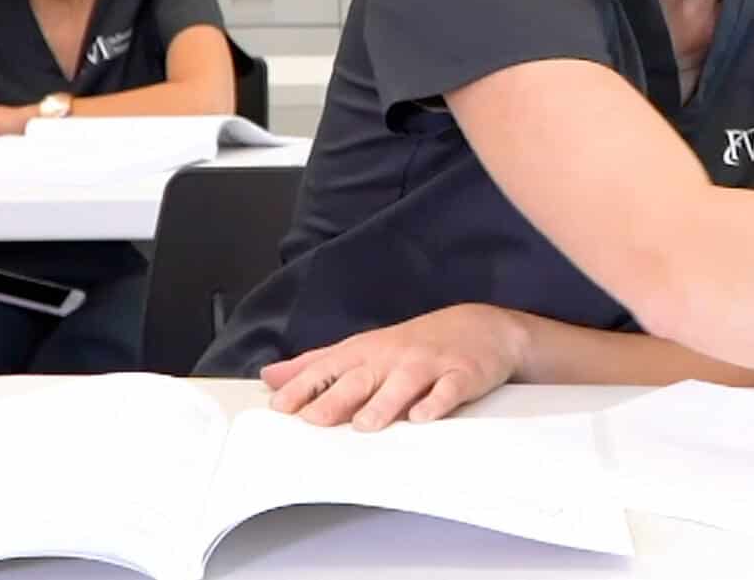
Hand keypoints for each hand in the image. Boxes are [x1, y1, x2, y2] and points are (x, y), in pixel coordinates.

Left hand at [262, 303, 528, 430]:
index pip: (330, 368)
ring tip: (366, 424)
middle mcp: (394, 357)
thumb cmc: (415, 344)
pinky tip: (423, 415)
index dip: (304, 386)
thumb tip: (271, 376)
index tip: (280, 406)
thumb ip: (318, 364)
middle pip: (362, 377)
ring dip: (384, 402)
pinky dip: (437, 401)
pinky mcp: (462, 374)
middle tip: (314, 420)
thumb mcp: (363, 348)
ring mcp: (429, 364)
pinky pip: (449, 389)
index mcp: (367, 352)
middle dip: (336, 398)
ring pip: (404, 383)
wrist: (482, 328)